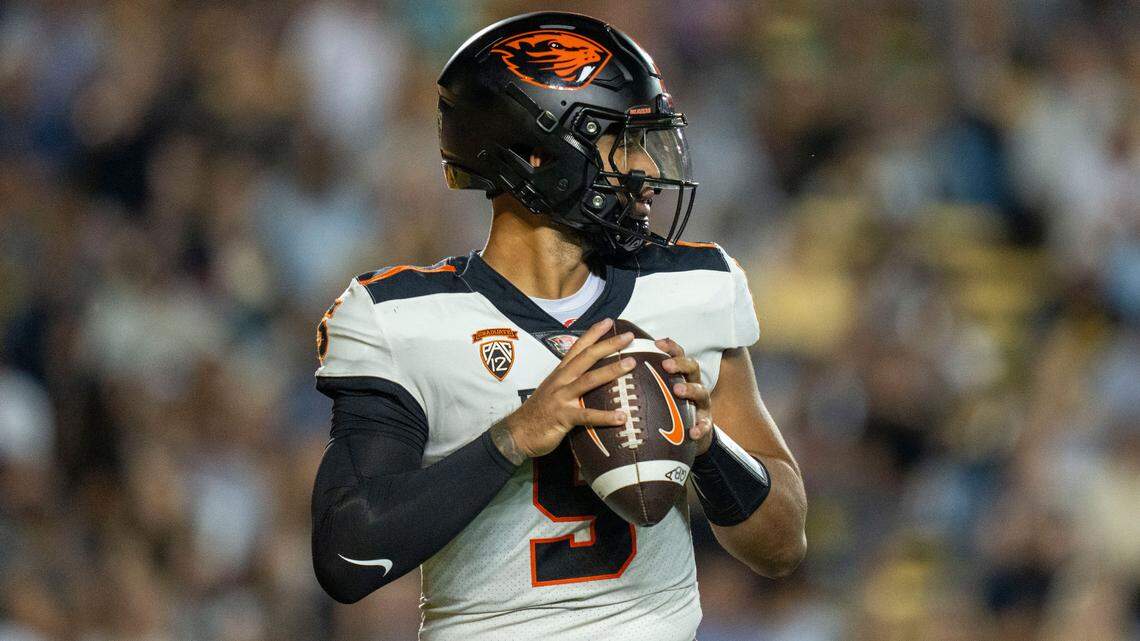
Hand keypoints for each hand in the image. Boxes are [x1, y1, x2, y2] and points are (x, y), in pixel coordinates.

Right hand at [491, 318, 634, 463]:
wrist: (518, 433)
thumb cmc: (539, 412)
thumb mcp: (553, 390)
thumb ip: (571, 382)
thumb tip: (592, 378)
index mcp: (560, 373)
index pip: (578, 347)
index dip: (593, 333)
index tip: (609, 321)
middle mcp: (561, 380)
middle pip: (587, 357)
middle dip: (608, 345)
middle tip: (628, 337)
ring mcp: (561, 397)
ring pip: (589, 380)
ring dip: (611, 371)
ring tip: (631, 364)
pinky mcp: (563, 416)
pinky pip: (587, 415)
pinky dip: (605, 416)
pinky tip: (622, 417)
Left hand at [656, 337, 713, 454]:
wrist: (690, 432)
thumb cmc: (670, 407)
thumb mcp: (661, 391)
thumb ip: (646, 381)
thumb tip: (618, 369)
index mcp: (683, 375)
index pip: (679, 355)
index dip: (670, 347)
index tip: (657, 343)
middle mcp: (695, 384)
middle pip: (693, 367)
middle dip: (680, 364)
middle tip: (666, 365)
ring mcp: (702, 404)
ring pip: (702, 392)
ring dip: (690, 389)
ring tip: (678, 391)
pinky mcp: (705, 423)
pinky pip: (705, 425)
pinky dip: (700, 428)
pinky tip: (692, 432)